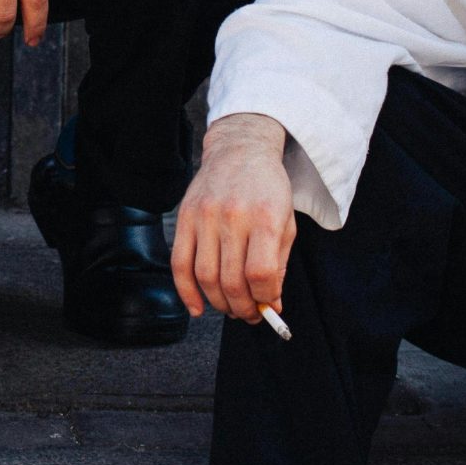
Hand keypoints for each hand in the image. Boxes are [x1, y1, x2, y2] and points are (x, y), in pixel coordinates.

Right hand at [171, 113, 296, 323]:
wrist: (239, 150)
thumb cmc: (267, 189)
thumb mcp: (286, 222)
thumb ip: (279, 264)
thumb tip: (272, 304)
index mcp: (264, 218)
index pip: (260, 273)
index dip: (265, 298)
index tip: (269, 305)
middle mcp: (233, 217)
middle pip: (231, 281)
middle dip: (242, 308)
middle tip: (249, 314)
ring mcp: (205, 217)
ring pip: (205, 277)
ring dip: (218, 303)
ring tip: (230, 308)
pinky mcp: (184, 217)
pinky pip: (179, 264)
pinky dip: (186, 292)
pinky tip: (197, 307)